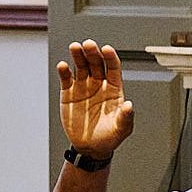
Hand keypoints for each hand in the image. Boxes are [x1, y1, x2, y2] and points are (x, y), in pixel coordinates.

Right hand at [57, 40, 133, 159]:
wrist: (90, 147)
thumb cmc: (109, 137)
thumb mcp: (121, 129)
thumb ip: (126, 117)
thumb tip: (129, 105)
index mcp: (113, 88)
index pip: (113, 67)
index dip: (110, 57)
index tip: (106, 49)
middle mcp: (98, 83)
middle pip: (96, 62)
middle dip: (92, 52)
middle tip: (88, 44)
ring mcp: (83, 86)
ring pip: (80, 66)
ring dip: (78, 55)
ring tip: (75, 47)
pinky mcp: (69, 93)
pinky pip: (66, 79)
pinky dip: (64, 71)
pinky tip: (63, 66)